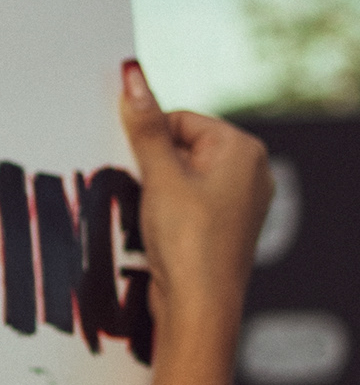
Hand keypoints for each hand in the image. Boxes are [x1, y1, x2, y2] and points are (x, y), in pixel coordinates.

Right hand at [121, 62, 270, 353]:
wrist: (200, 307)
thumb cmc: (188, 241)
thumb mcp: (160, 176)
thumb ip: (145, 126)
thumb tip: (133, 76)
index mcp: (243, 149)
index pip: (181, 119)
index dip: (149, 141)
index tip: (133, 166)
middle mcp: (250, 171)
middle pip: (181, 147)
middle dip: (152, 167)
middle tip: (143, 194)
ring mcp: (240, 202)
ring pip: (180, 177)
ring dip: (155, 192)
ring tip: (152, 218)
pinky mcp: (224, 228)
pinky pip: (187, 203)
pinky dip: (166, 212)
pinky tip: (157, 232)